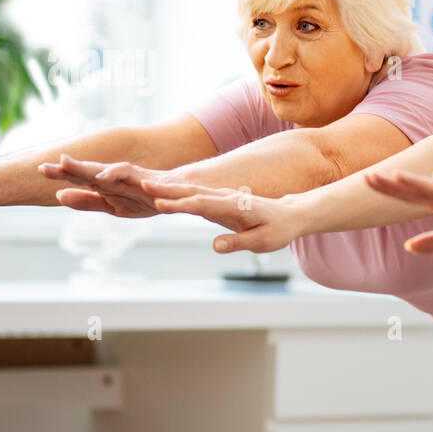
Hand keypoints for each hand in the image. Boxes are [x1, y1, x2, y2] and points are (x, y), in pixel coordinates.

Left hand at [38, 154, 178, 217]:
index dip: (59, 174)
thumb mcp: (112, 206)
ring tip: (65, 164)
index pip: (77, 178)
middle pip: (85, 171)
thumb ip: (87, 202)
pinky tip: (100, 177)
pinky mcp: (141, 177)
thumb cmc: (144, 200)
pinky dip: (113, 173)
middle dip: (65, 169)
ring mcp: (126, 176)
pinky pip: (126, 173)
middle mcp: (111, 176)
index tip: (39, 170)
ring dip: (85, 167)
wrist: (176, 195)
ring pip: (102, 169)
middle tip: (42, 167)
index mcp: (102, 184)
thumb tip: (58, 195)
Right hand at [140, 177, 297, 253]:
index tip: (159, 205)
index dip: (181, 205)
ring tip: (144, 185)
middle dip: (167, 190)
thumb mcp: (262, 241)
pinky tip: (161, 193)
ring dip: (168, 188)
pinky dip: (177, 192)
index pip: (203, 205)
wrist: (290, 214)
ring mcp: (222, 196)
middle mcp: (226, 197)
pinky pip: (195, 194)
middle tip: (141, 185)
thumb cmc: (277, 229)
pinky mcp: (219, 199)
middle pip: (192, 192)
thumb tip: (215, 246)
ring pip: (191, 190)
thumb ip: (238, 242)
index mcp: (235, 205)